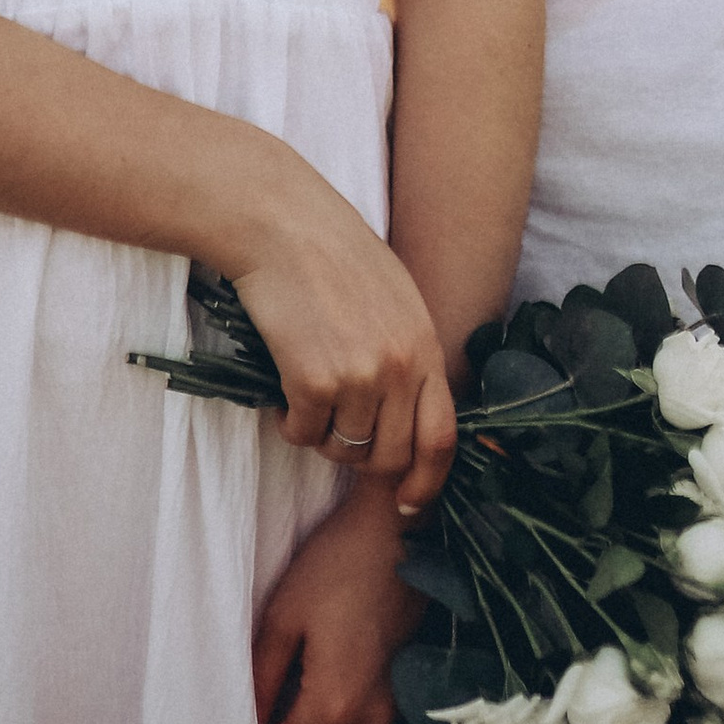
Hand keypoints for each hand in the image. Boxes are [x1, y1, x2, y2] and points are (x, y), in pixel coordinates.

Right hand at [224, 168, 456, 503]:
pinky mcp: (312, 380)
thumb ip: (409, 353)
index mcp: (425, 344)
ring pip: (343, 448)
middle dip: (363, 460)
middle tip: (339, 434)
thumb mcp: (396, 297)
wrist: (281, 221)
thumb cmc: (335, 253)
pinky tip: (285, 389)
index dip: (428, 481)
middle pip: (391, 456)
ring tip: (309, 397)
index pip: (442, 437)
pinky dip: (291, 422)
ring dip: (323, 436)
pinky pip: (303, 433)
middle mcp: (399, 366)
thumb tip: (408, 417)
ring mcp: (357, 376)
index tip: (409, 502)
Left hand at [252, 485, 422, 723]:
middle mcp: (367, 720)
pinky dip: (332, 720)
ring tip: (282, 695)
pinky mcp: (398, 691)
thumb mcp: (283, 617)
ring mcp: (388, 709)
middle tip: (262, 703)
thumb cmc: (335, 565)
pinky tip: (310, 685)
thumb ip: (262, 678)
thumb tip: (249, 719)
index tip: (237, 720)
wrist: (395, 531)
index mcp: (332, 705)